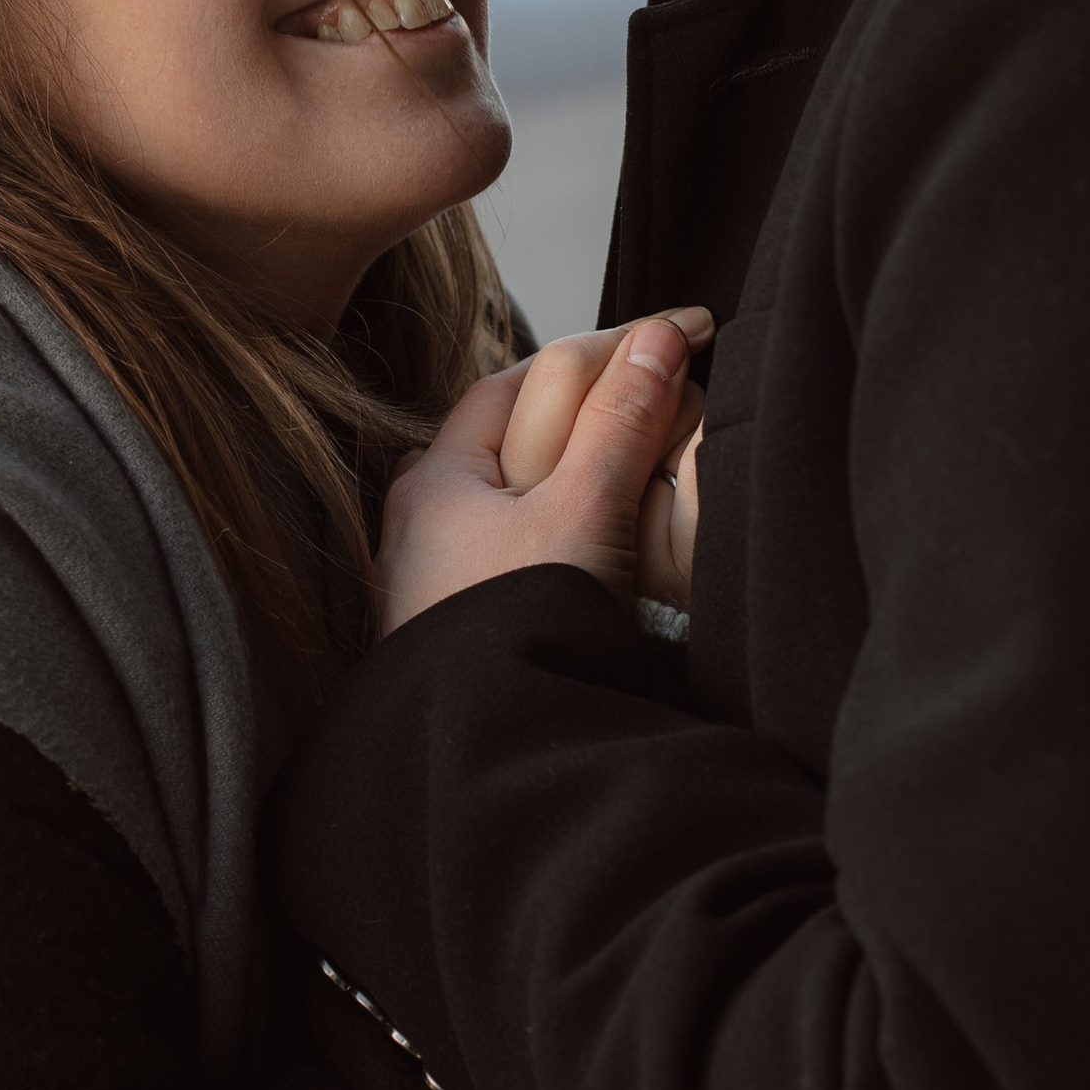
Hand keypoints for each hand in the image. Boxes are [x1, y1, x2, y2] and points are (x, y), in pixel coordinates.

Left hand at [378, 310, 711, 634]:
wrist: (482, 754)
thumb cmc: (513, 632)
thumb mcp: (583, 511)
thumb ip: (621, 423)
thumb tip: (658, 336)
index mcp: (436, 478)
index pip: (517, 381)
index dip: (595, 353)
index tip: (667, 341)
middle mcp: (422, 525)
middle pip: (513, 440)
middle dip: (587, 416)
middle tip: (661, 401)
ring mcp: (435, 584)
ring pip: (516, 505)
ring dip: (577, 482)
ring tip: (643, 475)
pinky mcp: (461, 633)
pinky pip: (517, 560)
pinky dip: (565, 539)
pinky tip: (602, 558)